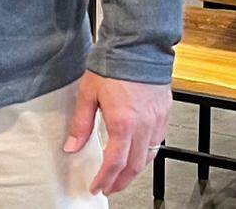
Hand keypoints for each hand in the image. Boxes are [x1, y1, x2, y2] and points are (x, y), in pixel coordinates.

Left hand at [63, 70, 170, 194]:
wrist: (137, 47)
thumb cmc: (111, 66)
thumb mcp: (88, 93)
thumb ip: (80, 123)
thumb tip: (71, 146)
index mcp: (122, 123)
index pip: (114, 163)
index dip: (105, 179)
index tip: (96, 187)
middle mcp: (143, 127)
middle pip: (134, 167)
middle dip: (120, 182)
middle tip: (108, 188)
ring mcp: (156, 122)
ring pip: (148, 157)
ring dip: (134, 171)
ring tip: (121, 176)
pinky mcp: (163, 115)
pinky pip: (156, 143)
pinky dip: (146, 154)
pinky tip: (136, 153)